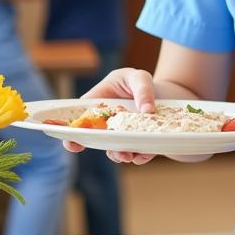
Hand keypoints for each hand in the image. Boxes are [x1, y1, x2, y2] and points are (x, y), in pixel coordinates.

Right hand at [62, 67, 208, 165]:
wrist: (162, 94)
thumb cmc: (139, 81)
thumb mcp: (139, 77)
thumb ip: (142, 90)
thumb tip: (147, 109)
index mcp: (97, 103)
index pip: (80, 118)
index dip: (73, 132)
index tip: (73, 142)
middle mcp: (104, 123)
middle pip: (95, 139)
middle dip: (100, 149)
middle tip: (111, 152)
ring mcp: (118, 134)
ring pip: (114, 149)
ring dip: (120, 155)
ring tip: (129, 155)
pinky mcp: (134, 142)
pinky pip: (134, 153)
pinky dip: (139, 156)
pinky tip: (145, 154)